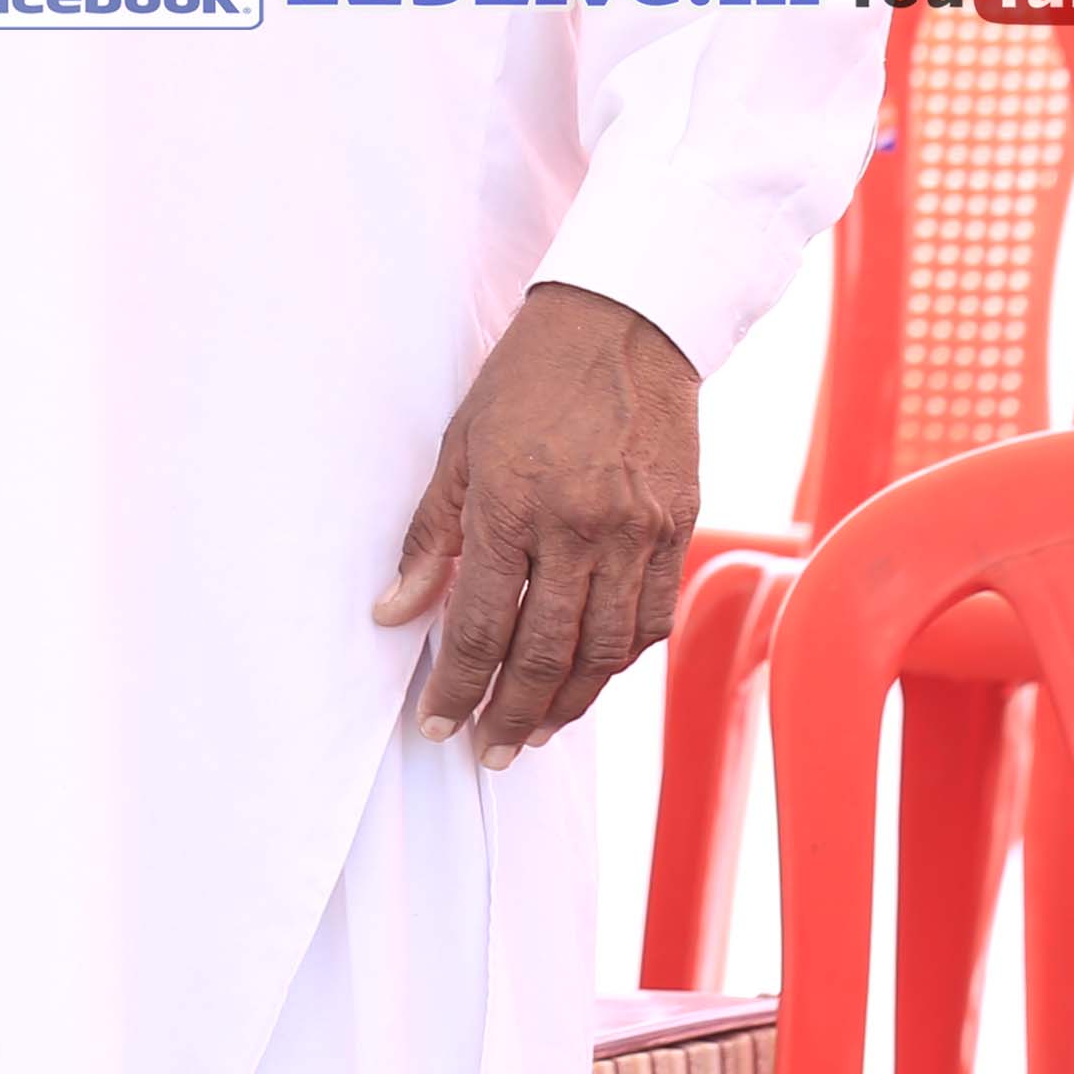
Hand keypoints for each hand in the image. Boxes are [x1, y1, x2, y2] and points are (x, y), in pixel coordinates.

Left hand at [377, 280, 701, 760]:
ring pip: (606, 649)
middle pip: (545, 651)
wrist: (625, 323)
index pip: (479, 622)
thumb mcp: (459, 446)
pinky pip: (651, 618)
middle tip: (488, 749)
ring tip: (534, 728)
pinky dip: (621, 660)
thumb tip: (394, 613)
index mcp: (512, 503)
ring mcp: (637, 531)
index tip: (439, 723)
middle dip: (511, 712)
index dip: (458, 685)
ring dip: (568, 702)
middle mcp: (580, 526)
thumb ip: (431, 537)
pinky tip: (592, 679)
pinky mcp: (679, 528)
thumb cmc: (528, 379)